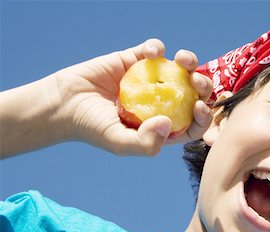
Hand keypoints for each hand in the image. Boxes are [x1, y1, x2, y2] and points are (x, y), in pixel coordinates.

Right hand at [52, 39, 212, 155]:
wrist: (64, 101)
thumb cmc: (92, 127)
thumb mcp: (120, 143)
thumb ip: (145, 143)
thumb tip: (168, 123)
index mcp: (164, 125)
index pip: (193, 123)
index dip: (203, 116)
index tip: (198, 106)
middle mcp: (162, 102)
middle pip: (193, 93)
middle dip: (203, 85)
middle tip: (196, 81)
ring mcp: (151, 80)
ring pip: (180, 69)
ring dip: (188, 61)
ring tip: (183, 60)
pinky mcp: (136, 60)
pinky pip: (153, 50)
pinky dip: (156, 47)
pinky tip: (151, 52)